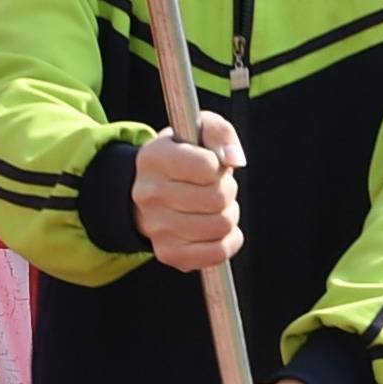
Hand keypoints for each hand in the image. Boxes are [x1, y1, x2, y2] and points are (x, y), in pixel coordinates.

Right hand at [133, 116, 248, 269]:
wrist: (152, 190)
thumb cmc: (184, 157)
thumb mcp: (198, 130)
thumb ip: (220, 133)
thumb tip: (234, 160)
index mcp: (154, 158)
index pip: (207, 167)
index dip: (218, 166)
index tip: (210, 166)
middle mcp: (148, 194)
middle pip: (218, 198)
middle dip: (227, 190)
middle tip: (215, 187)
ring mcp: (156, 227)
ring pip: (222, 225)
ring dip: (228, 214)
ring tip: (214, 206)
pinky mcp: (169, 253)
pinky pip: (218, 252)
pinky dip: (229, 240)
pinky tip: (217, 228)